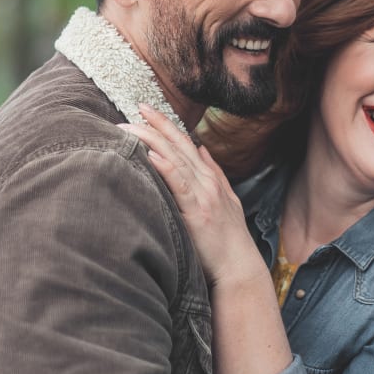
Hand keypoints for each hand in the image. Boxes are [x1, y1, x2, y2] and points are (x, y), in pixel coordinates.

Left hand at [118, 105, 267, 289]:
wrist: (239, 266)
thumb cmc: (229, 239)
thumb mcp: (227, 200)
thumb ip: (214, 173)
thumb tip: (201, 149)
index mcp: (210, 179)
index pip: (185, 144)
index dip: (167, 125)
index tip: (149, 111)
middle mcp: (207, 182)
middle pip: (179, 146)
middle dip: (158, 124)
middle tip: (138, 106)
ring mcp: (204, 196)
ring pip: (176, 160)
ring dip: (154, 141)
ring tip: (134, 126)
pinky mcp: (197, 213)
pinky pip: (180, 186)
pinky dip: (167, 168)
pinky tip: (153, 156)